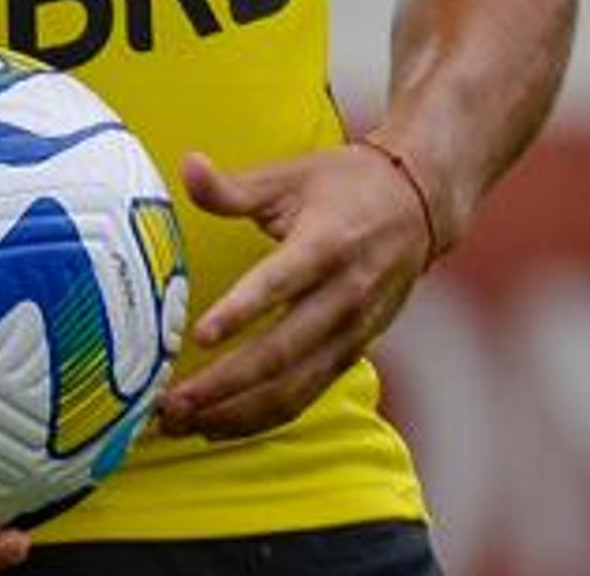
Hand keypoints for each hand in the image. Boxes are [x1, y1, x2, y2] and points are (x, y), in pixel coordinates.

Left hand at [153, 140, 429, 439]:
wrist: (418, 206)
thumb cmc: (344, 186)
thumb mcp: (288, 177)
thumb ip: (232, 188)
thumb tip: (187, 166)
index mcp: (325, 246)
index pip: (279, 284)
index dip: (241, 311)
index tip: (199, 335)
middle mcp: (343, 297)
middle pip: (282, 352)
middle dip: (225, 383)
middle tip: (171, 401)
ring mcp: (352, 332)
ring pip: (294, 386)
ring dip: (238, 411)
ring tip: (183, 423)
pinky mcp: (352, 352)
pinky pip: (306, 394)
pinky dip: (264, 415)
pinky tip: (220, 424)